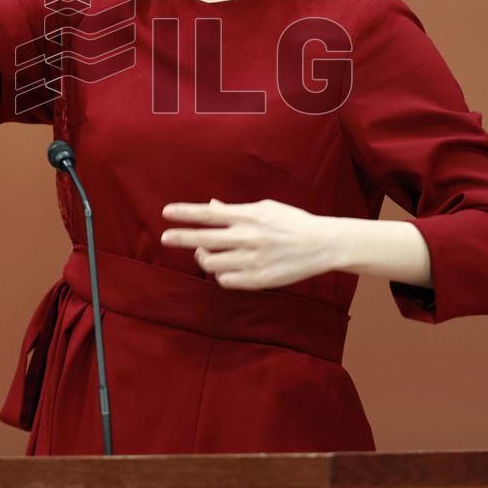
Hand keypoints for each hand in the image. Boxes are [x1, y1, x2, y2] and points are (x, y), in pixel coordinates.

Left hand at [160, 197, 335, 289]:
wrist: (322, 244)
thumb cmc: (292, 222)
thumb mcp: (264, 209)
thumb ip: (235, 211)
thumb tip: (211, 207)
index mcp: (249, 216)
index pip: (209, 214)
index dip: (185, 213)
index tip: (166, 212)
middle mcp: (248, 237)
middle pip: (204, 239)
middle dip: (180, 237)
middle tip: (165, 237)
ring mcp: (253, 260)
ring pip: (212, 263)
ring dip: (203, 257)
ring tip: (202, 252)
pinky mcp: (259, 279)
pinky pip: (226, 280)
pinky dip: (220, 274)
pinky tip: (223, 267)